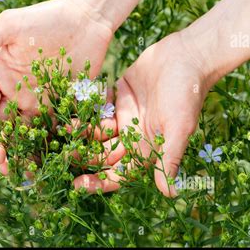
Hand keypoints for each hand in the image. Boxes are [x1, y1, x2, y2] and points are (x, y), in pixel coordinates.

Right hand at [0, 0, 112, 171]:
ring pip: (25, 133)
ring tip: (18, 171)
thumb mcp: (11, 27)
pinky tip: (47, 161)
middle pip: (1, 126)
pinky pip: (53, 130)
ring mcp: (39, 102)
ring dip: (20, 152)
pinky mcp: (62, 106)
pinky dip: (48, 146)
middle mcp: (16, 94)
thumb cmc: (45, 18)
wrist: (85, 18)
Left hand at [74, 32, 214, 195]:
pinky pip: (97, 106)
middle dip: (84, 156)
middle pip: (103, 153)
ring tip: (64, 129)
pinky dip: (85, 108)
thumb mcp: (179, 126)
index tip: (77, 185)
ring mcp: (125, 115)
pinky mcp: (118, 95)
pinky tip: (70, 106)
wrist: (186, 55)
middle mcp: (134, 135)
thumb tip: (170, 194)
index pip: (120, 172)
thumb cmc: (187, 93)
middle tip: (62, 155)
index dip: (100, 181)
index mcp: (147, 147)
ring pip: (97, 130)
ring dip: (81, 131)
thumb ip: (170, 157)